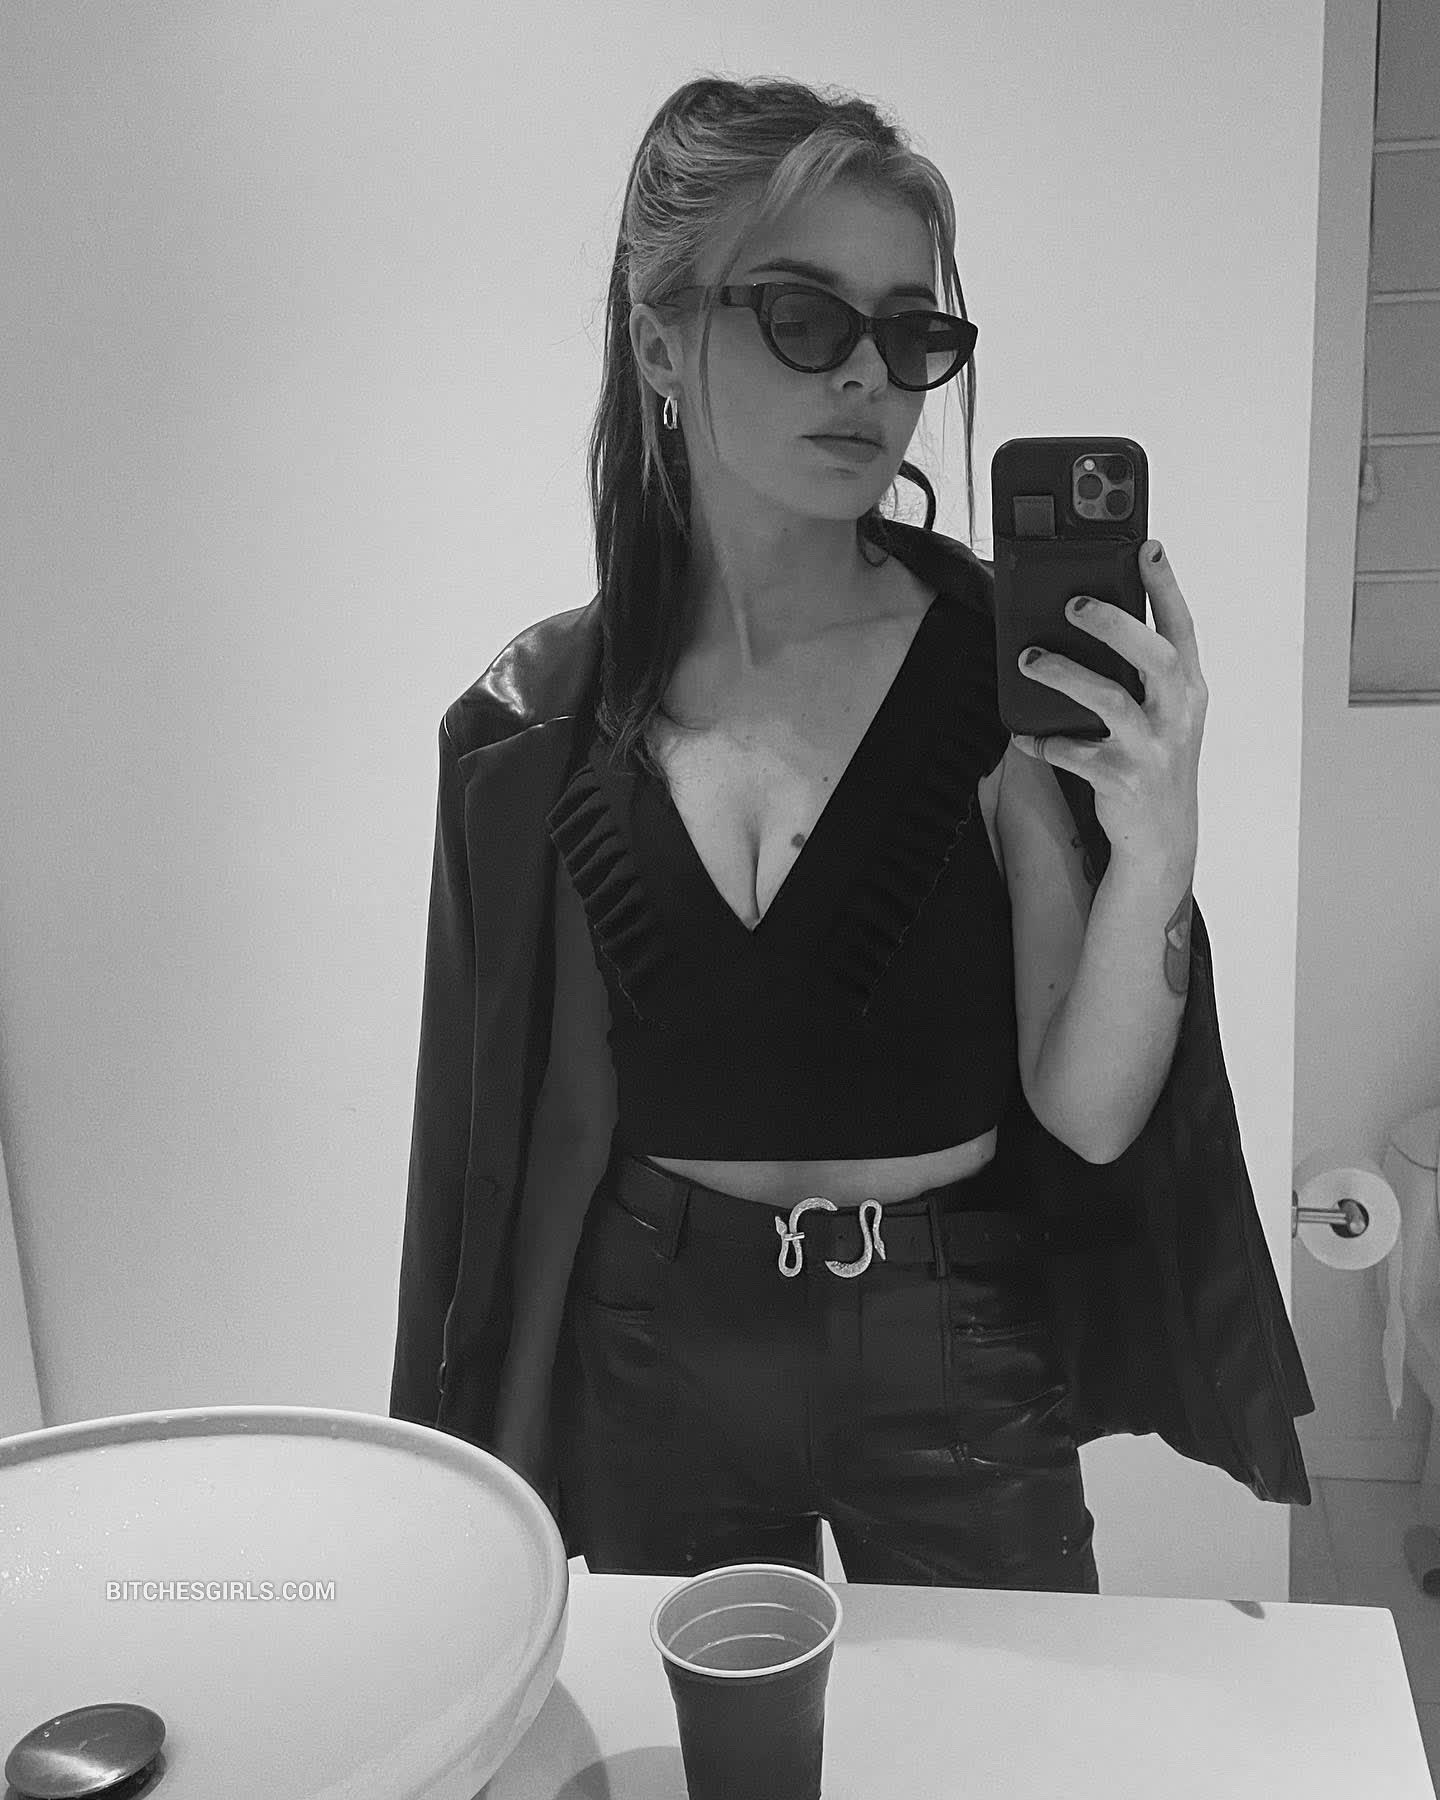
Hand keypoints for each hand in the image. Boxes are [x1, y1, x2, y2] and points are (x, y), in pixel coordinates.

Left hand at [1012, 541, 1207, 865]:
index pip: (1182, 628)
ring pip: (1109, 700)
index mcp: (1188, 689)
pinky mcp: (1122, 779)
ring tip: (1029, 658)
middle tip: (1075, 601)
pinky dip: (1044, 740)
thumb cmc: (1155, 760)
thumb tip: (1088, 623)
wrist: (1163, 837)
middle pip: (1154, 657)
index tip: (1148, 547)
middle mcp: (1178, 715)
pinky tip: (1024, 734)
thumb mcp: (1162, 714)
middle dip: (1115, 623)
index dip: (1166, 586)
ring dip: (1065, 674)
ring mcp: (1153, 748)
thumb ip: (1137, 674)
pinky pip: (1074, 751)